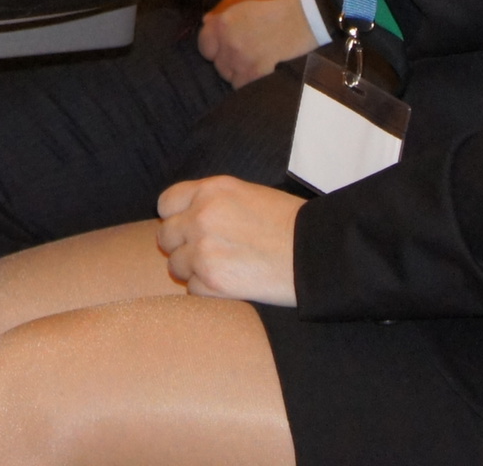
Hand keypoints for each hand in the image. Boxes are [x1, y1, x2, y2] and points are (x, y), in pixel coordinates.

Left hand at [155, 177, 300, 305]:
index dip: (175, 217)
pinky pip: (192, 289)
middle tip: (205, 252)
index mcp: (210, 191)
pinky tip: (231, 284)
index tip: (187, 227)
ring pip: (176, 266)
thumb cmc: (290, 223)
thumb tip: (189, 215)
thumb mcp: (248, 194)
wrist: (317, 253)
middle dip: (181, 246)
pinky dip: (208, 291)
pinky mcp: (213, 281)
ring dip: (193, 270)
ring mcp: (204, 250)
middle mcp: (201, 217)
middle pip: (165, 236)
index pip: (166, 203)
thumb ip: (213, 202)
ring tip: (223, 269)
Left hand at [198, 0, 319, 87]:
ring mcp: (242, 60)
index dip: (212, 46)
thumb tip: (207, 22)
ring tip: (249, 62)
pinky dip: (247, 80)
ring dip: (236, 71)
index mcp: (222, 23)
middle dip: (225, 59)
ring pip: (228, 76)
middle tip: (240, 53)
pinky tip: (257, 71)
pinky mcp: (258, 72)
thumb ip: (222, 11)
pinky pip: (242, 85)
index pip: (203, 45)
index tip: (221, 45)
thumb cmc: (274, 0)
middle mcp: (227, 43)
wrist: (303, 13)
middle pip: (216, 63)